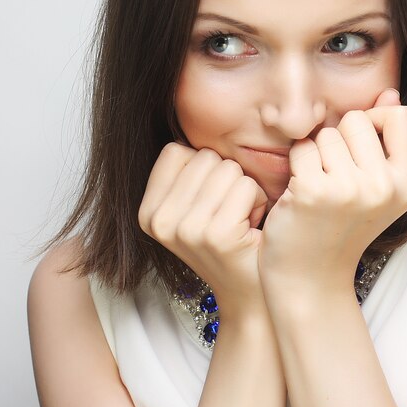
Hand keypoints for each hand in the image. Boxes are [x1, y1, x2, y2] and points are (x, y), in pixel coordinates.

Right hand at [138, 143, 267, 317]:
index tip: (209, 201)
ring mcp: (185, 228)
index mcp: (147, 211)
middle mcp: (159, 220)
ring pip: (229, 168)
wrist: (250, 294)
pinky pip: (247, 185)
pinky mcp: (216, 234)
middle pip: (205, 157)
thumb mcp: (193, 208)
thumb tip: (183, 111)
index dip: (204, 168)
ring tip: (241, 221)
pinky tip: (252, 228)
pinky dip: (259, 202)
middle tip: (229, 215)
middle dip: (228, 179)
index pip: (177, 150)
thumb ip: (185, 173)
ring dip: (246, 191)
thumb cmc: (229, 241)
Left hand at [259, 89, 406, 302]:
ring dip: (315, 154)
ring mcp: (349, 190)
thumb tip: (389, 93)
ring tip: (319, 189)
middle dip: (339, 140)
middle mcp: (385, 187)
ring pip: (326, 132)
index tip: (360, 149)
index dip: (376, 121)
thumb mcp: (377, 188)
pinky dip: (296, 165)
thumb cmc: (340, 229)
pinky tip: (300, 194)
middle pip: (357, 119)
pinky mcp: (313, 191)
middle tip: (335, 179)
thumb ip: (387, 140)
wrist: (310, 278)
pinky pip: (301, 148)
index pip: (400, 115)